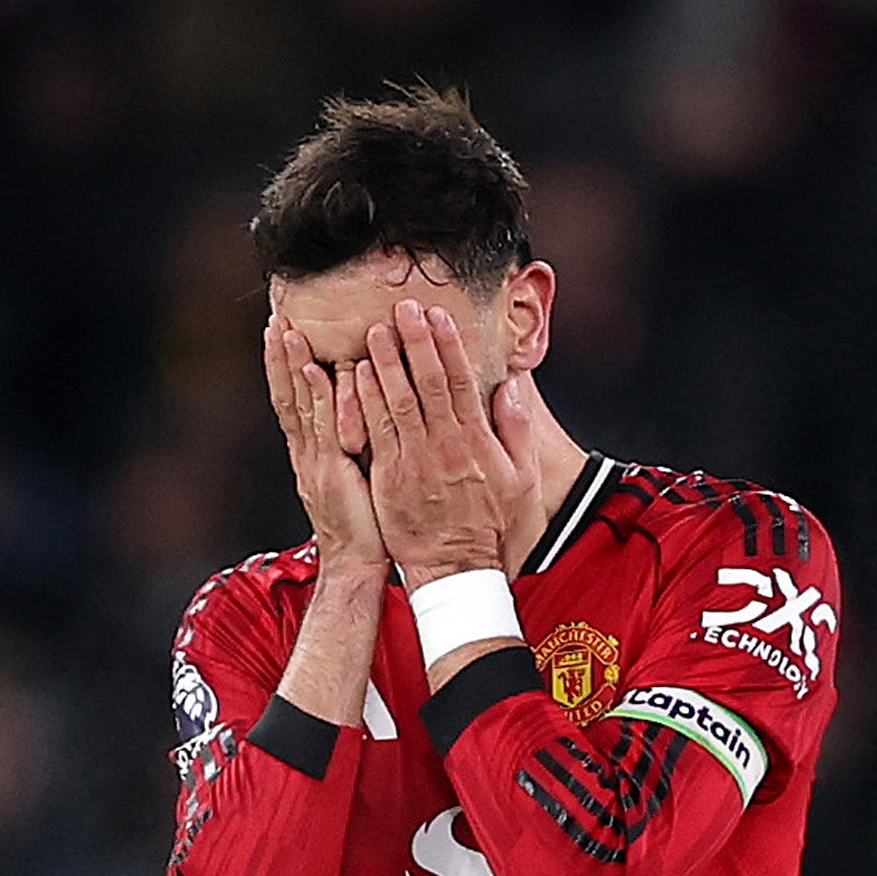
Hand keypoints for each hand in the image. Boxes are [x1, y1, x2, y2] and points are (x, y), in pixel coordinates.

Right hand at [263, 316, 384, 576]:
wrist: (356, 568)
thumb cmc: (365, 529)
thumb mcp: (355, 482)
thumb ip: (352, 450)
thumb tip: (361, 421)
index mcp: (311, 458)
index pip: (292, 405)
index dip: (284, 371)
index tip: (281, 336)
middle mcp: (306, 456)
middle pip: (286, 398)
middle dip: (277, 360)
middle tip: (273, 321)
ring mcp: (315, 463)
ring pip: (299, 407)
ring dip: (290, 367)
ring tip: (285, 331)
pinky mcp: (332, 472)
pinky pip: (324, 427)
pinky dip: (317, 396)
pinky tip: (315, 368)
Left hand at [359, 301, 531, 587]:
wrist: (457, 567)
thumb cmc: (489, 522)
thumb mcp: (520, 477)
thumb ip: (516, 429)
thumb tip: (510, 385)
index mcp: (475, 439)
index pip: (459, 380)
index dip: (447, 345)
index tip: (438, 316)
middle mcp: (443, 444)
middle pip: (426, 382)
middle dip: (413, 342)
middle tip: (402, 309)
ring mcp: (414, 460)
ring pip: (396, 401)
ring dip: (385, 363)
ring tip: (374, 332)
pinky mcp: (390, 477)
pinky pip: (375, 432)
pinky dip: (365, 402)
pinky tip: (356, 376)